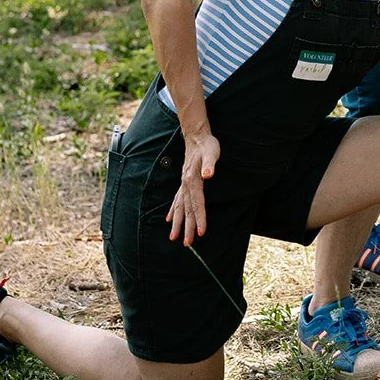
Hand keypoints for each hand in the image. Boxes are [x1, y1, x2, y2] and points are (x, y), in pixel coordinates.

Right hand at [167, 129, 220, 246]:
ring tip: (173, 237)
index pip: (197, 203)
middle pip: (186, 209)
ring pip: (179, 207)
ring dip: (176, 223)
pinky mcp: (184, 182)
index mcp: (192, 180)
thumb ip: (210, 164)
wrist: (197, 136)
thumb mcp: (212, 152)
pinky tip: (167, 219)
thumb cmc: (207, 145)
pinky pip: (176, 200)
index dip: (199, 218)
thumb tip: (208, 174)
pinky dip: (172, 211)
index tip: (201, 232)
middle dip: (186, 227)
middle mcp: (186, 184)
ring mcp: (183, 184)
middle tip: (187, 243)